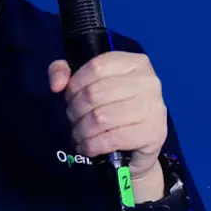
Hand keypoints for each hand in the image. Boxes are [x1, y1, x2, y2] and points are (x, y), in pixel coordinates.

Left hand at [49, 51, 167, 197]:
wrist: (141, 145)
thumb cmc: (114, 108)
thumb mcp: (89, 83)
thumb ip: (64, 72)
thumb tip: (56, 85)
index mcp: (135, 63)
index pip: (96, 67)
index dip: (75, 84)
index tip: (69, 98)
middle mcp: (148, 82)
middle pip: (95, 93)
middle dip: (75, 110)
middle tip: (73, 120)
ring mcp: (154, 108)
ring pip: (101, 118)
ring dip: (81, 130)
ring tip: (78, 135)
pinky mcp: (153, 134)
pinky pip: (111, 139)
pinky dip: (91, 145)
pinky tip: (87, 147)